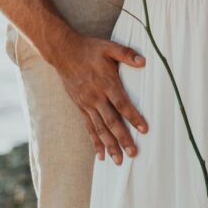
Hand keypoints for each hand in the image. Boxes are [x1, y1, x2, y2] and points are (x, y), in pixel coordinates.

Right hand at [50, 28, 148, 164]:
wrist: (63, 52)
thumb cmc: (90, 49)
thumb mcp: (109, 47)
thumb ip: (126, 54)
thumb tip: (143, 62)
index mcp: (106, 83)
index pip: (122, 103)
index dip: (133, 117)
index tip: (144, 129)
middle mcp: (96, 97)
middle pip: (111, 121)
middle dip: (122, 138)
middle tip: (133, 153)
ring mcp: (87, 104)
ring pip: (100, 129)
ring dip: (109, 145)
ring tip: (118, 160)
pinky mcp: (80, 107)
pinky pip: (89, 128)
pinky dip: (95, 142)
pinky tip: (100, 155)